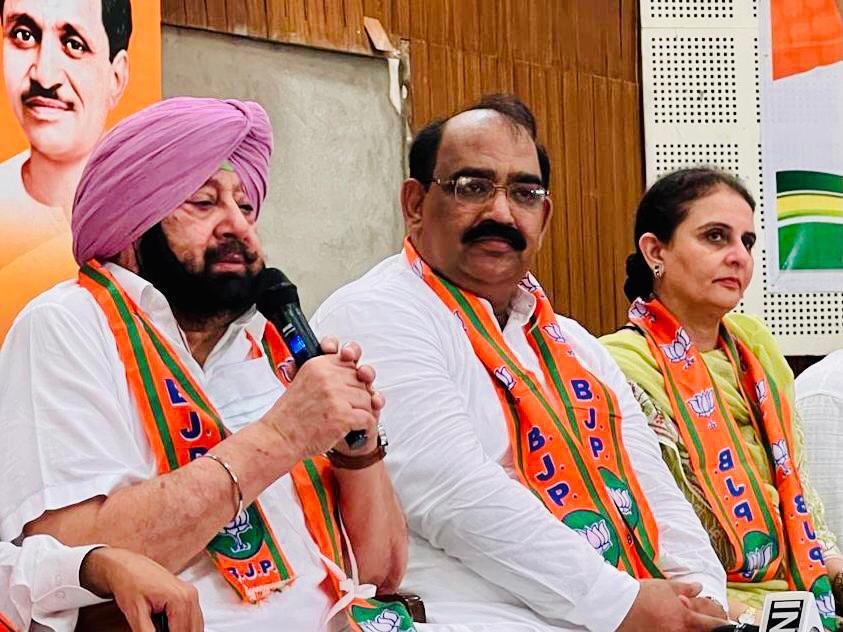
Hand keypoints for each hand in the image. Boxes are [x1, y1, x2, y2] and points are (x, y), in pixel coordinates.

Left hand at [80, 547, 202, 631]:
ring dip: (182, 631)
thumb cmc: (130, 582)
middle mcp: (190, 595)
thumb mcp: (135, 612)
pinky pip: (192, 618)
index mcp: (180, 599)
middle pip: (193, 629)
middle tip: (156, 629)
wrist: (127, 566)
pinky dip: (183, 627)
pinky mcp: (187, 596)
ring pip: (196, 625)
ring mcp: (191, 594)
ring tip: (161, 627)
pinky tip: (168, 627)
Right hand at [265, 336, 381, 458]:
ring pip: (367, 399)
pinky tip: (358, 430)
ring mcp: (336, 395)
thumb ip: (325, 374)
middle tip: (351, 407)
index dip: (354, 375)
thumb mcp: (304, 382)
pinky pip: (368, 417)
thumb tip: (352, 369)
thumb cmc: (290, 415)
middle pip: (361, 381)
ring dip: (363, 412)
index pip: (350, 361)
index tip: (354, 383)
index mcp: (318, 365)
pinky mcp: (343, 415)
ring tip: (353, 420)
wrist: (279, 437)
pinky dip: (366, 426)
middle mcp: (327, 377)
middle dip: (359, 396)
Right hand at [617, 579, 728, 631]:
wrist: (619, 603)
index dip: (721, 625)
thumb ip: (685, 588)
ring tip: (680, 623)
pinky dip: (670, 631)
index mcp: (683, 618)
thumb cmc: (642, 593)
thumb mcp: (665, 586)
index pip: (709, 624)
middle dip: (702, 629)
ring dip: (686, 630)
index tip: (727, 624)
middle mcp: (677, 631)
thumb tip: (699, 587)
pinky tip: (667, 626)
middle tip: (702, 624)